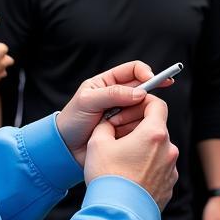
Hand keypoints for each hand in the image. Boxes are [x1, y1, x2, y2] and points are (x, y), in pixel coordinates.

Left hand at [55, 60, 174, 165]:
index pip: (134, 70)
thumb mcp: (88, 102)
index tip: (153, 81)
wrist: (66, 149)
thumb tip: (140, 92)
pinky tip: (123, 134)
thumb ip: (113, 94)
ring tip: (118, 124)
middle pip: (143, 89)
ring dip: (137, 115)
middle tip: (144, 106)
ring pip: (144, 108)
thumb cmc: (71, 122)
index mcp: (107, 82)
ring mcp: (124, 113)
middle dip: (145, 98)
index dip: (146, 73)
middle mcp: (118, 96)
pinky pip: (141, 125)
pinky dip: (136, 129)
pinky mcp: (127, 129)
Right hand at [83, 95, 178, 209]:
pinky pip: (158, 169)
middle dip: (137, 127)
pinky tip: (128, 176)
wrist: (118, 215)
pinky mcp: (169, 186)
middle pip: (156, 128)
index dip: (141, 103)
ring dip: (142, 148)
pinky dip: (146, 167)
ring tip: (120, 159)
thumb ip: (105, 125)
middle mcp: (168, 150)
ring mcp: (171, 170)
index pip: (157, 105)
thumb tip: (108, 123)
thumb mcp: (97, 143)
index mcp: (154, 134)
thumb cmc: (108, 177)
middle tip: (116, 134)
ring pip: (157, 150)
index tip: (127, 109)